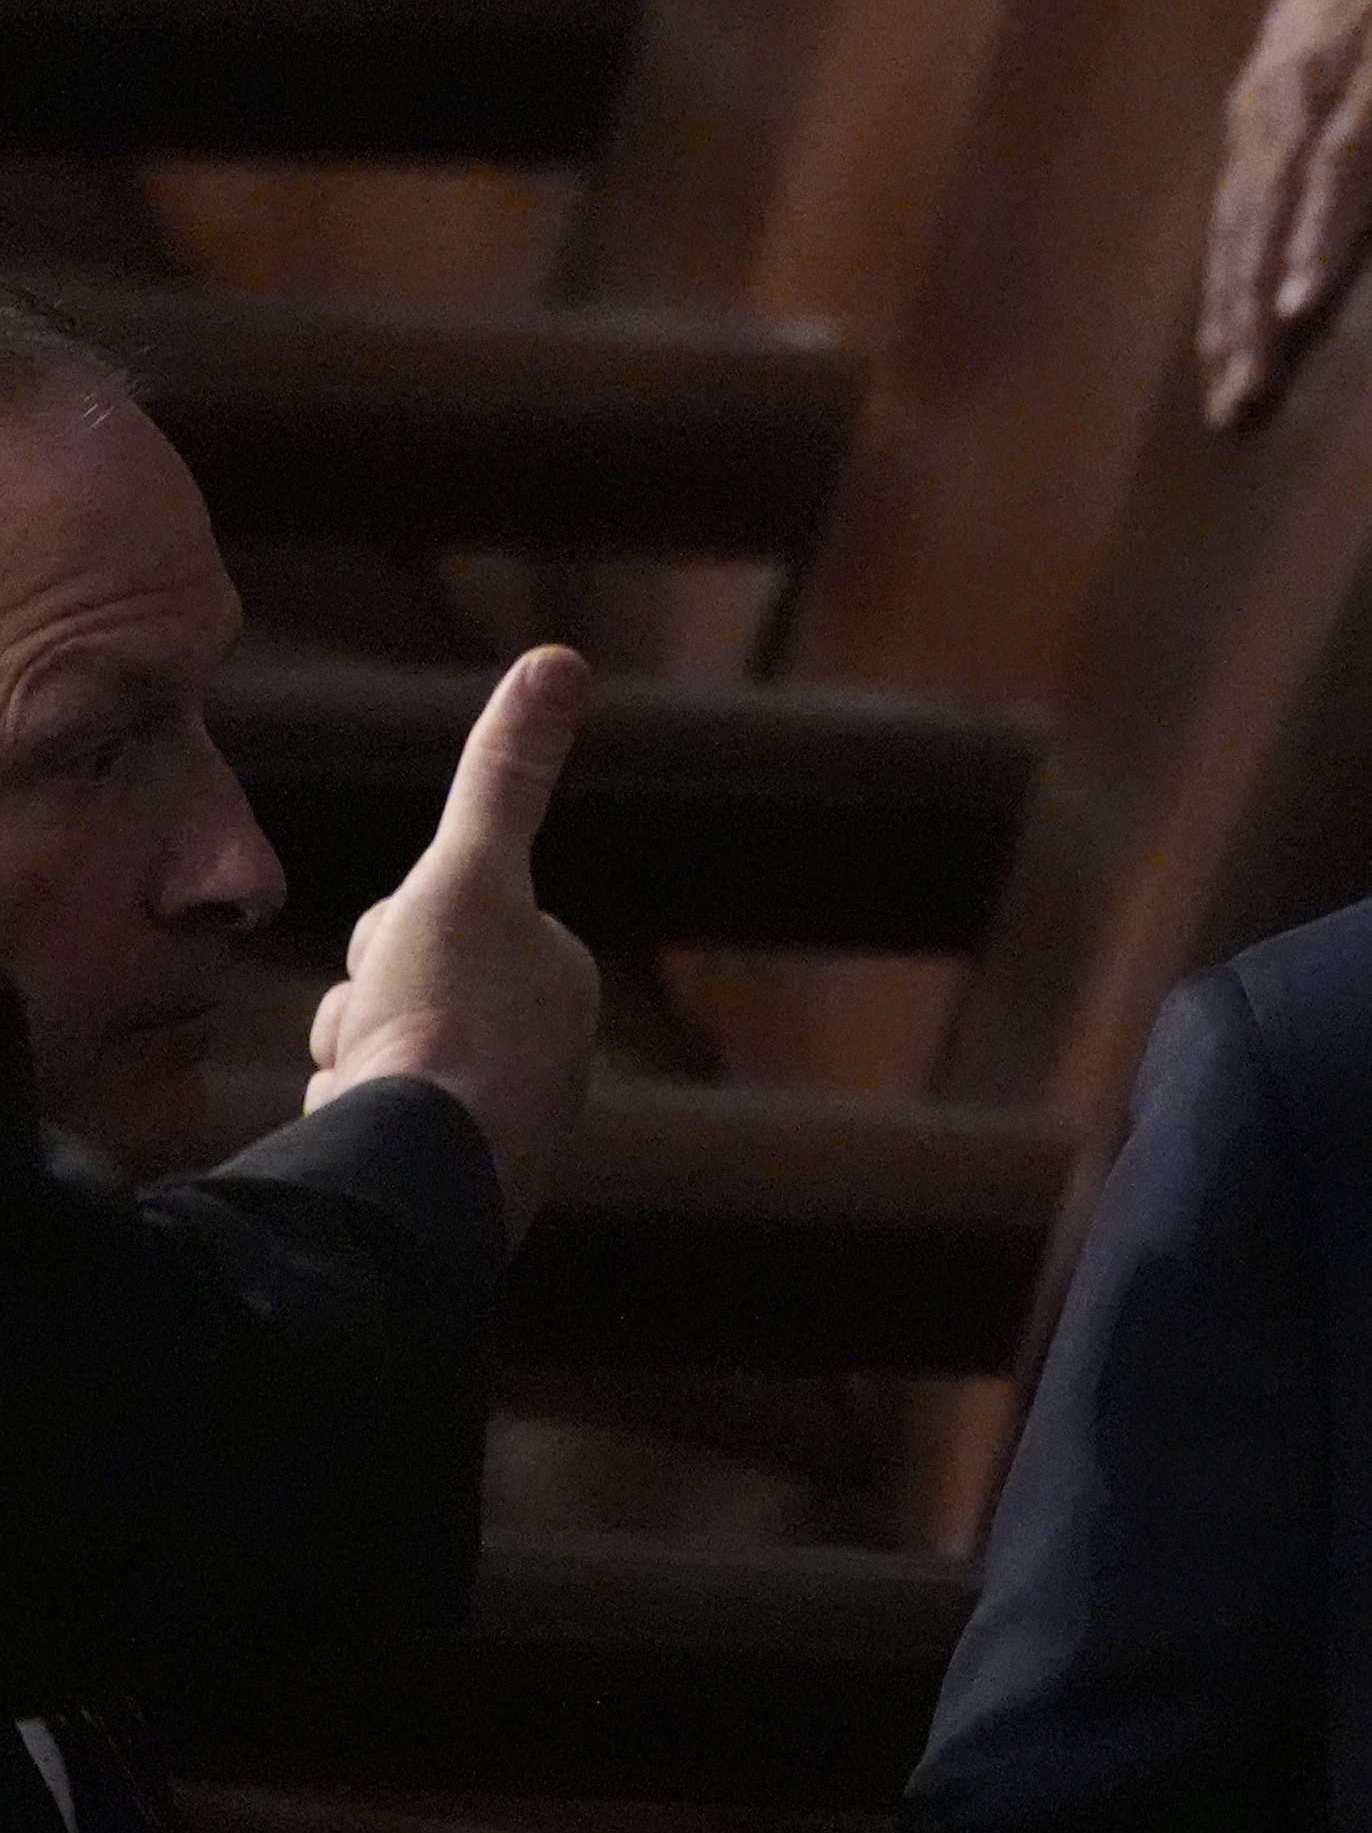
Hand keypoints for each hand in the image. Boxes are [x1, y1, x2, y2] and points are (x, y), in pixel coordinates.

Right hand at [305, 646, 601, 1233]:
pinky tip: (370, 1137)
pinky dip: (348, 1119)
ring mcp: (503, 1118)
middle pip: (394, 982)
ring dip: (347, 1059)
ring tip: (376, 1086)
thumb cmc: (447, 1018)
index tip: (418, 975)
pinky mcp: (458, 1176)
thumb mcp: (467, 872)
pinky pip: (361, 1116)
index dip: (390, 936)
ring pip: (368, 1048)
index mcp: (558, 980)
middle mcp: (546, 1050)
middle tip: (386, 1035)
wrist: (423, 1168)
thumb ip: (507, 770)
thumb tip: (562, 656)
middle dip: (363, 1004)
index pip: (426, 916)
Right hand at [1198, 0, 1371, 427]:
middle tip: (1254, 394)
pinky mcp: (1250, 117)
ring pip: (1241, 216)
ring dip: (1228, 309)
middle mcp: (1314, 88)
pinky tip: (1222, 350)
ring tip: (1231, 399)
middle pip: (1280, 207)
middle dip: (1259, 304)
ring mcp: (1273, 104)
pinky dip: (1218, 278)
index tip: (1302, 308)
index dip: (1322, 234)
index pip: (1350, 159)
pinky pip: (1227, 206)